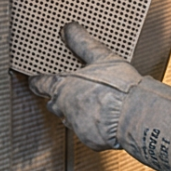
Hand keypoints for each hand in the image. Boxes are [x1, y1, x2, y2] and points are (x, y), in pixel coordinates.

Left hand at [26, 24, 141, 149]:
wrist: (135, 114)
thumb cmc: (119, 87)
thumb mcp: (100, 56)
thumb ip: (81, 42)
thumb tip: (69, 29)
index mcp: (64, 87)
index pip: (41, 84)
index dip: (37, 81)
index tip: (35, 80)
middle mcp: (66, 109)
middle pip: (54, 104)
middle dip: (59, 98)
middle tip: (70, 91)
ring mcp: (77, 127)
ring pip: (70, 119)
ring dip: (76, 113)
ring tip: (92, 105)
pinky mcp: (90, 140)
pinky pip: (87, 133)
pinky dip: (93, 126)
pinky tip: (105, 118)